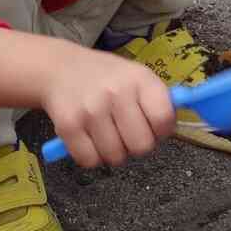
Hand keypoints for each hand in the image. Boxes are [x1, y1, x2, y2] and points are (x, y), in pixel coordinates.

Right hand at [42, 48, 174, 167]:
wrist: (59, 68)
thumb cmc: (105, 77)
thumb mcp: (136, 76)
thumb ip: (157, 102)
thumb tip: (171, 130)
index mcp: (140, 79)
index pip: (164, 120)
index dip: (161, 131)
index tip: (152, 127)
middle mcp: (116, 93)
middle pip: (142, 146)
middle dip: (136, 144)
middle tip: (126, 132)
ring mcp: (91, 110)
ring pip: (116, 157)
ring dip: (113, 151)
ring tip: (106, 132)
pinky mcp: (68, 126)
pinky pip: (90, 161)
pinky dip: (91, 156)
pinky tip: (89, 137)